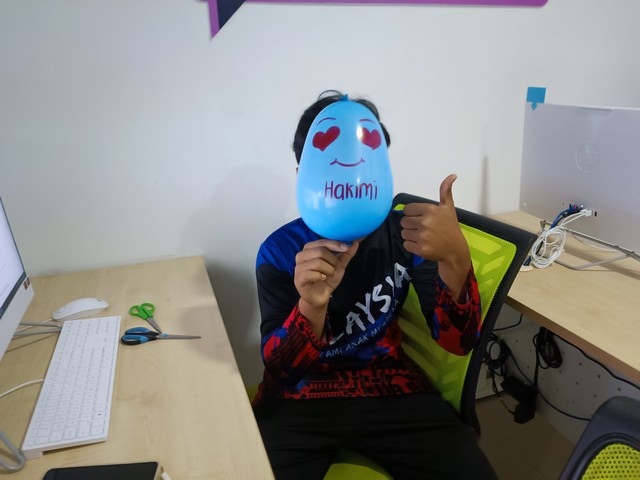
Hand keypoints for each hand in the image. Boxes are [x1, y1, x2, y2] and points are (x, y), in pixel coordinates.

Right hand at [294, 239, 358, 337]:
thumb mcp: (339, 265)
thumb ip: (346, 254)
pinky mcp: (298, 279)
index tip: (346, 248)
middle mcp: (301, 255)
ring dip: (328, 270)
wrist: (320, 296)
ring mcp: (298, 267)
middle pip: (320, 251)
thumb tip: (355, 242)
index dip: (335, 244)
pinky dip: (320, 276)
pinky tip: (322, 278)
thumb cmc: (327, 278)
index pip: (322, 242)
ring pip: (317, 262)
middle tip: (335, 268)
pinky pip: (311, 274)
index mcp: (310, 248)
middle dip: (332, 260)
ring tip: (329, 274)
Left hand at [400, 174, 470, 300]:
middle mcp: (425, 222)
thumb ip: (446, 191)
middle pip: (404, 221)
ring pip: (403, 233)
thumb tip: (452, 175)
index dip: (412, 214)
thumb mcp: (448, 207)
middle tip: (422, 228)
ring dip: (410, 235)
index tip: (421, 218)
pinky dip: (411, 245)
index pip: (407, 210)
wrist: (455, 249)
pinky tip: (422, 244)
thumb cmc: (450, 227)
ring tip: (423, 236)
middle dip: (411, 225)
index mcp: (430, 210)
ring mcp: (423, 237)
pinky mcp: (421, 249)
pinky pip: (406, 244)